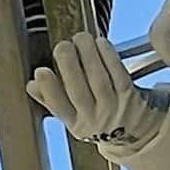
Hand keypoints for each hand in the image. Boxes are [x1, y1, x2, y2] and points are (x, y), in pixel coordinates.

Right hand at [27, 33, 166, 148]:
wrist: (138, 132)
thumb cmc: (101, 118)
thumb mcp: (75, 117)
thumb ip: (53, 100)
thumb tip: (31, 84)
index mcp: (75, 124)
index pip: (58, 107)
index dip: (49, 89)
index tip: (40, 71)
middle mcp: (94, 119)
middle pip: (79, 91)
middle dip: (68, 65)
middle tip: (62, 46)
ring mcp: (114, 108)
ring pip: (98, 79)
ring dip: (88, 55)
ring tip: (80, 38)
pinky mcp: (130, 96)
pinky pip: (118, 73)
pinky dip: (108, 55)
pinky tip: (100, 42)